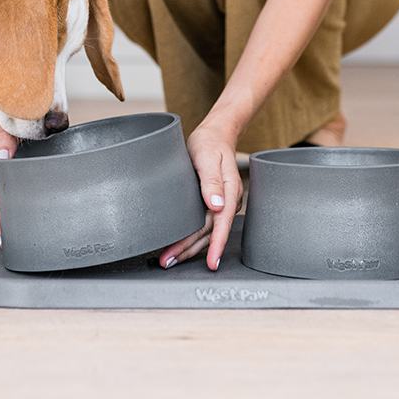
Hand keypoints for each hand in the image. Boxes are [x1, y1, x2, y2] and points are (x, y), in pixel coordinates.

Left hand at [158, 122, 241, 270]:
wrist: (216, 135)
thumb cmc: (210, 143)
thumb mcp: (208, 158)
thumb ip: (212, 181)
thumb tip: (216, 204)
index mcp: (230, 191)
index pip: (223, 223)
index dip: (216, 245)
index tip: (211, 263)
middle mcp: (228, 201)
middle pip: (209, 232)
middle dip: (190, 249)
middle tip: (168, 261)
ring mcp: (221, 205)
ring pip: (206, 233)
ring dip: (189, 248)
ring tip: (170, 259)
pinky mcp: (213, 205)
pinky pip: (204, 226)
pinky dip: (192, 238)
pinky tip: (180, 246)